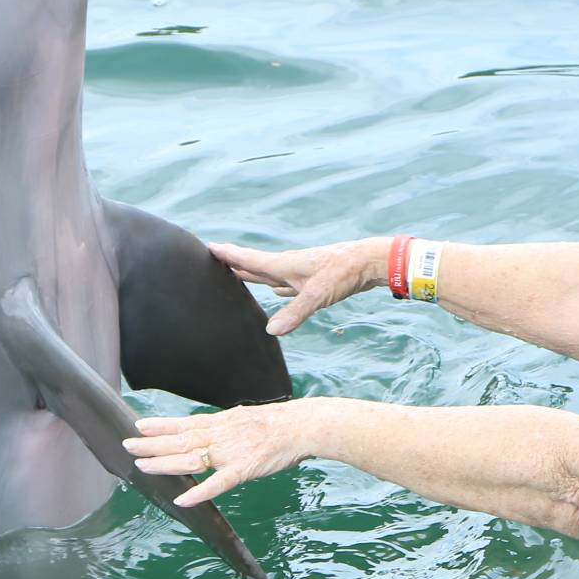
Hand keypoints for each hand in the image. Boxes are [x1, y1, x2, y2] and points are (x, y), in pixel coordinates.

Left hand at [124, 401, 326, 506]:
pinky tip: (183, 498)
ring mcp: (231, 451)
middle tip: (127, 445)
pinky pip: (218, 482)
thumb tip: (212, 428)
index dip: (161, 425)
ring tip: (142, 466)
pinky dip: (200, 491)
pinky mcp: (244, 468)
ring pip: (192, 458)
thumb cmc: (282, 424)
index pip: (186, 424)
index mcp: (223, 422)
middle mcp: (222, 434)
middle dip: (152, 443)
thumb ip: (227, 426)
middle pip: (181, 439)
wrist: (305, 425)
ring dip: (165, 463)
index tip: (139, 425)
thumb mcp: (247, 418)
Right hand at [207, 238, 388, 335]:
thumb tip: (270, 331)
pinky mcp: (313, 280)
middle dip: (235, 263)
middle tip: (213, 258)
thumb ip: (294, 313)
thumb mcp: (318, 295)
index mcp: (285, 265)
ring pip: (270, 273)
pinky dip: (276, 285)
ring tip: (237, 273)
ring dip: (253, 273)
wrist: (370, 263)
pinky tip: (276, 290)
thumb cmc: (344, 273)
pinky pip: (286, 283)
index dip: (229, 255)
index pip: (250, 260)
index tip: (208, 247)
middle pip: (255, 265)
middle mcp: (289, 266)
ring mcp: (301, 273)